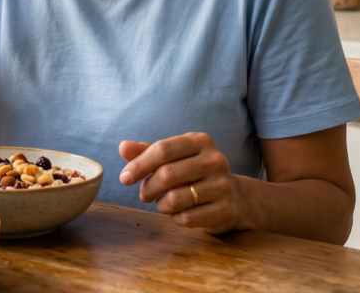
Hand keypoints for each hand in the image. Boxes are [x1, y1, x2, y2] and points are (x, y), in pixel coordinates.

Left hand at [118, 134, 251, 233]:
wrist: (235, 197)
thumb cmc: (194, 173)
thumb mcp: (174, 157)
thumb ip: (147, 151)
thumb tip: (123, 147)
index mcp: (200, 141)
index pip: (162, 149)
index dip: (139, 164)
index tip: (124, 177)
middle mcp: (215, 160)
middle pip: (167, 174)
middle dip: (148, 187)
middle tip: (144, 194)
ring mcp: (223, 185)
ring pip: (175, 199)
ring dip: (161, 204)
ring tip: (164, 202)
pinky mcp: (226, 209)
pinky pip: (187, 218)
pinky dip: (175, 218)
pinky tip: (181, 212)